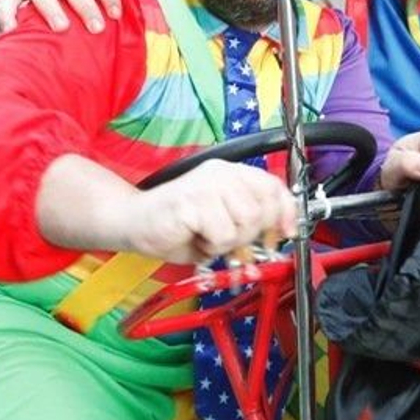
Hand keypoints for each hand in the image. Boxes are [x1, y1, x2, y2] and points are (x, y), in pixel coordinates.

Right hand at [122, 160, 297, 263]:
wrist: (134, 223)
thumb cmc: (177, 225)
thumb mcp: (222, 221)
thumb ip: (250, 221)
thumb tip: (281, 234)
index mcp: (230, 173)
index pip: (273, 186)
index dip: (286, 212)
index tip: (286, 233)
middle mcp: (220, 173)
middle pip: (262, 209)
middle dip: (250, 235)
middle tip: (228, 239)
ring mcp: (206, 185)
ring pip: (245, 222)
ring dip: (229, 241)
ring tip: (208, 237)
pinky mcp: (192, 202)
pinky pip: (223, 234)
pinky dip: (212, 246)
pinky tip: (196, 238)